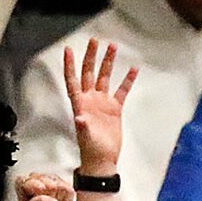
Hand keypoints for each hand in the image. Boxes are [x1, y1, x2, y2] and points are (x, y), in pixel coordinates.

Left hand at [60, 38, 136, 175]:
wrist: (103, 160)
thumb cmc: (91, 150)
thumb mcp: (86, 138)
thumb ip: (84, 127)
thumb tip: (80, 118)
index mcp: (80, 104)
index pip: (73, 80)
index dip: (70, 66)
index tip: (68, 50)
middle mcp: (90, 100)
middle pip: (89, 73)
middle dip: (91, 57)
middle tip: (94, 40)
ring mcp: (102, 103)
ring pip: (105, 77)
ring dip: (108, 63)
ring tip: (113, 46)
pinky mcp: (115, 109)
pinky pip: (122, 90)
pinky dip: (127, 80)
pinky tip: (133, 69)